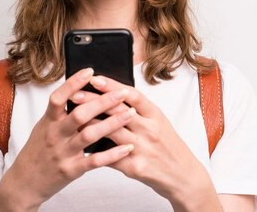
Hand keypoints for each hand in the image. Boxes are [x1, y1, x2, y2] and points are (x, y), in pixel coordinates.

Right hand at [0, 68, 135, 211]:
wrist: (24, 183)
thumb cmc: (36, 152)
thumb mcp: (42, 128)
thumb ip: (59, 113)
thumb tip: (78, 92)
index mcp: (48, 121)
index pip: (59, 97)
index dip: (74, 83)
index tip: (90, 71)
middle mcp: (55, 135)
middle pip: (80, 114)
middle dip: (103, 102)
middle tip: (122, 92)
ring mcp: (63, 153)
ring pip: (90, 135)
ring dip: (112, 124)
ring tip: (130, 114)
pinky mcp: (71, 170)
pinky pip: (94, 161)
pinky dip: (113, 154)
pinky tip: (127, 147)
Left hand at [79, 75, 223, 211]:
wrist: (183, 176)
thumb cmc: (168, 145)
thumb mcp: (159, 122)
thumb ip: (139, 110)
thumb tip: (112, 96)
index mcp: (156, 115)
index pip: (132, 95)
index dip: (112, 86)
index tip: (95, 78)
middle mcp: (149, 130)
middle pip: (117, 111)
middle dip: (94, 101)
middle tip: (75, 94)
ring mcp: (142, 149)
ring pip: (110, 132)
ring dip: (90, 123)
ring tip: (73, 115)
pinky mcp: (134, 167)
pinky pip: (110, 156)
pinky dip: (95, 148)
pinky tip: (82, 142)